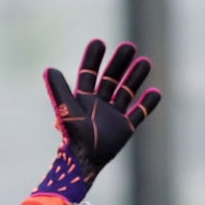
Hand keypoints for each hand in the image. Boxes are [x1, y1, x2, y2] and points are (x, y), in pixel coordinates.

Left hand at [34, 39, 161, 202]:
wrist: (85, 162)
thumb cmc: (74, 136)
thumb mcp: (66, 109)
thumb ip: (59, 90)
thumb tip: (49, 69)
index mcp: (83, 98)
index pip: (88, 73)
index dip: (93, 59)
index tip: (99, 43)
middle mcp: (98, 105)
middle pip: (111, 79)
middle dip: (120, 63)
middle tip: (129, 47)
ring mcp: (113, 116)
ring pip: (127, 92)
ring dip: (135, 78)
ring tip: (145, 62)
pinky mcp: (125, 129)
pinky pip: (139, 114)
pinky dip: (148, 104)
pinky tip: (156, 92)